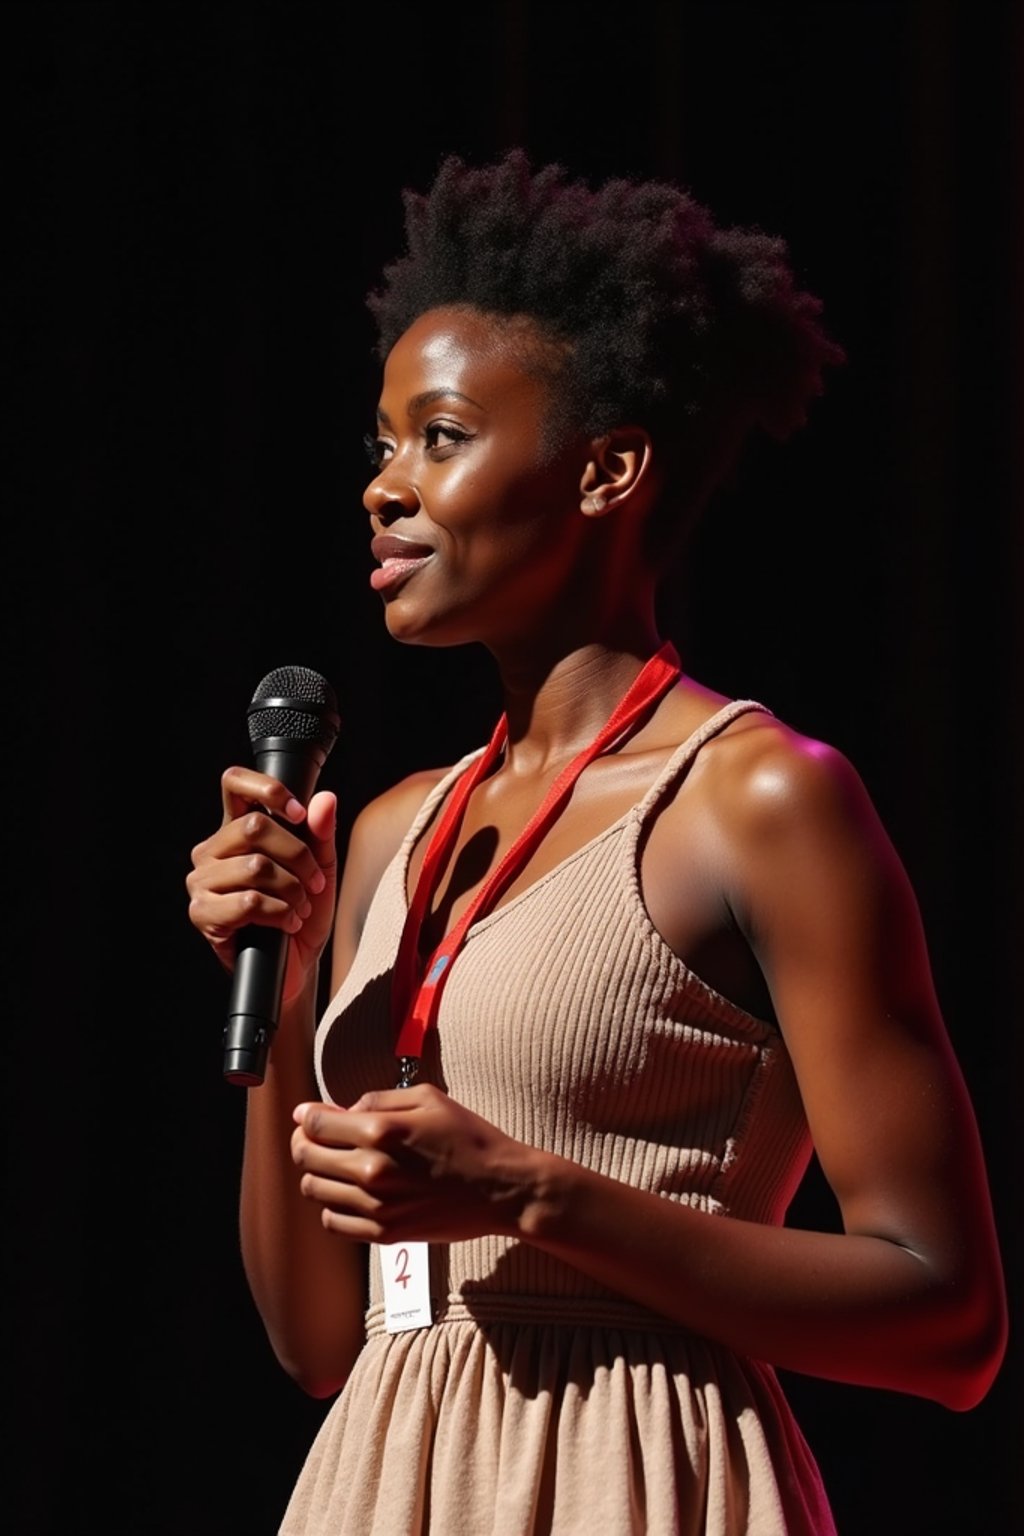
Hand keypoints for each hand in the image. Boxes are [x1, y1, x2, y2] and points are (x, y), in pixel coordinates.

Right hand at [186, 766, 337, 1001]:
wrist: (296, 965)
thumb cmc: (302, 913)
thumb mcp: (320, 869)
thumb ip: (321, 834)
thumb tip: (325, 799)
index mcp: (236, 830)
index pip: (234, 784)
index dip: (267, 789)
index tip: (298, 812)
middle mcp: (212, 851)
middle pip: (255, 827)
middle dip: (298, 856)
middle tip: (313, 882)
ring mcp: (202, 882)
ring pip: (255, 866)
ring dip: (291, 890)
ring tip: (300, 907)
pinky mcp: (202, 913)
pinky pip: (247, 901)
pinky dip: (279, 912)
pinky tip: (286, 923)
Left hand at [291, 1085, 534, 1244]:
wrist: (499, 1188)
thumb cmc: (468, 1137)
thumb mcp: (428, 1097)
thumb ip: (378, 1098)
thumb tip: (340, 1109)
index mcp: (380, 1131)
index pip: (316, 1124)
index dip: (305, 1116)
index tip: (306, 1115)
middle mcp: (371, 1170)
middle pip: (307, 1156)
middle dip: (304, 1141)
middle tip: (313, 1137)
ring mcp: (375, 1206)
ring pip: (314, 1190)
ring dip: (316, 1173)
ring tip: (332, 1164)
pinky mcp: (383, 1233)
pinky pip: (333, 1222)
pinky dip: (330, 1206)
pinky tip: (347, 1193)